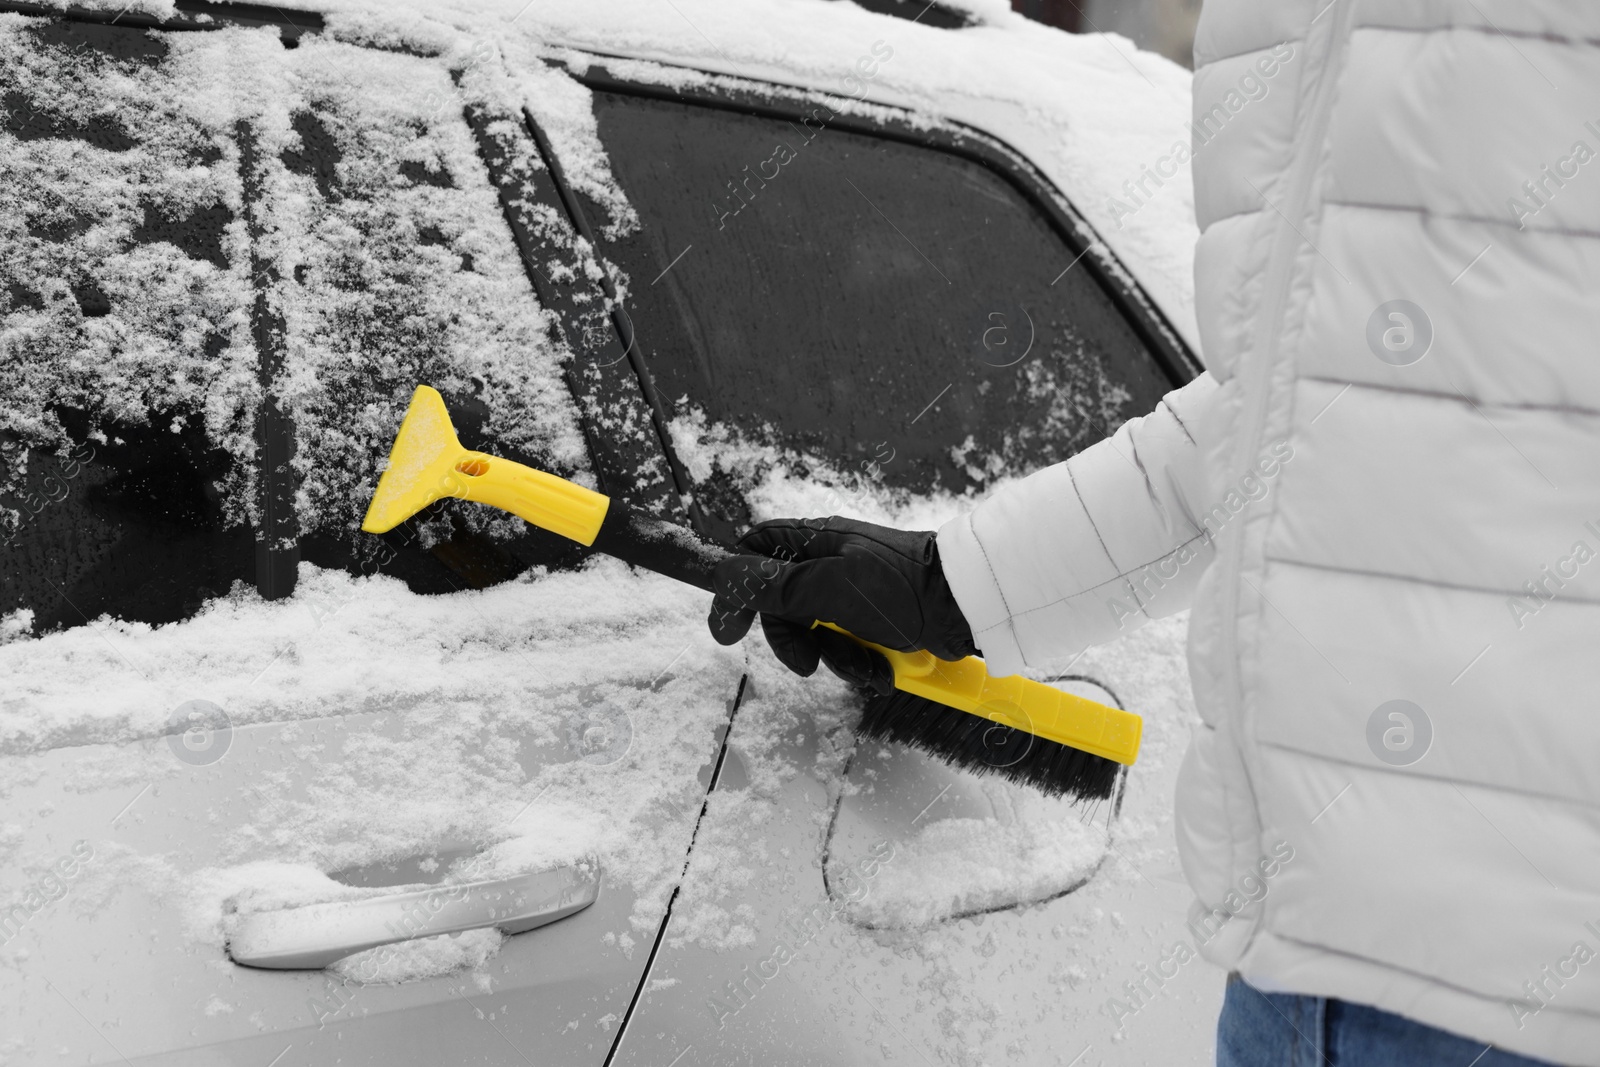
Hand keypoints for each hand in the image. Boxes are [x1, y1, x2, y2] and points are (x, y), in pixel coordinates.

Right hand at [706, 517, 976, 692]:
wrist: (965, 609)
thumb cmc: (902, 590)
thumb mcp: (828, 588)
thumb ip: (775, 586)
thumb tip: (725, 574)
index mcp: (816, 542)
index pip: (756, 555)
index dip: (738, 590)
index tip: (730, 631)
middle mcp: (830, 563)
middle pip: (783, 604)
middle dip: (795, 640)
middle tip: (808, 661)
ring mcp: (853, 592)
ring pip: (816, 632)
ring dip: (836, 657)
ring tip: (864, 665)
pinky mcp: (876, 619)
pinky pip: (849, 646)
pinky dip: (861, 662)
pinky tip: (880, 668)